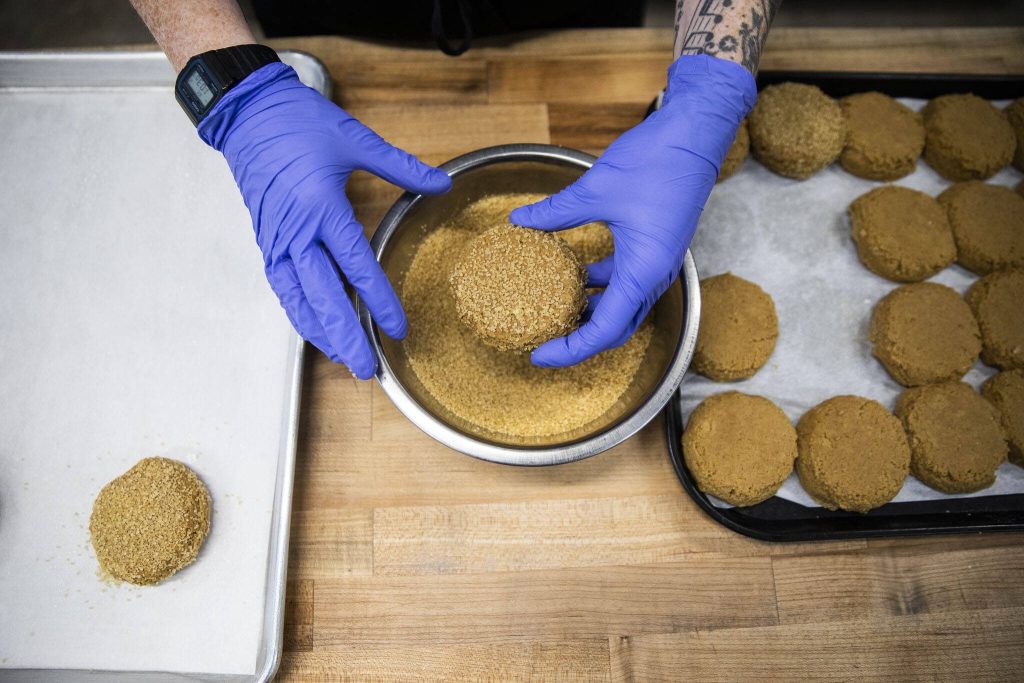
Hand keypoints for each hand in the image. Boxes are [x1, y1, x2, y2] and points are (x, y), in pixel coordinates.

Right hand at [199, 62, 450, 378]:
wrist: (248, 114)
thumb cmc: (298, 123)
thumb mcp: (355, 140)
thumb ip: (401, 167)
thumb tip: (441, 183)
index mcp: (321, 207)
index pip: (355, 267)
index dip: (377, 301)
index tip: (397, 328)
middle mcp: (296, 232)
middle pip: (322, 297)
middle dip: (345, 336)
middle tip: (365, 368)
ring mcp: (277, 241)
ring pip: (297, 300)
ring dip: (320, 332)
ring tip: (343, 358)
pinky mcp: (267, 243)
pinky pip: (283, 288)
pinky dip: (299, 313)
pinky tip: (314, 330)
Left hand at [511, 55, 755, 366]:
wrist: (697, 133)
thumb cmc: (658, 160)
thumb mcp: (596, 189)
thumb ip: (557, 211)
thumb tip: (520, 220)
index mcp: (644, 271)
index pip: (605, 331)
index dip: (571, 349)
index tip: (540, 354)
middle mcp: (655, 274)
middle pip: (617, 327)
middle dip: (580, 339)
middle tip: (543, 339)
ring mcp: (658, 262)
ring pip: (622, 305)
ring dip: (591, 313)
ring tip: (553, 311)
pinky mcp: (656, 247)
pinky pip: (626, 280)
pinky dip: (600, 286)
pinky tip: (574, 275)